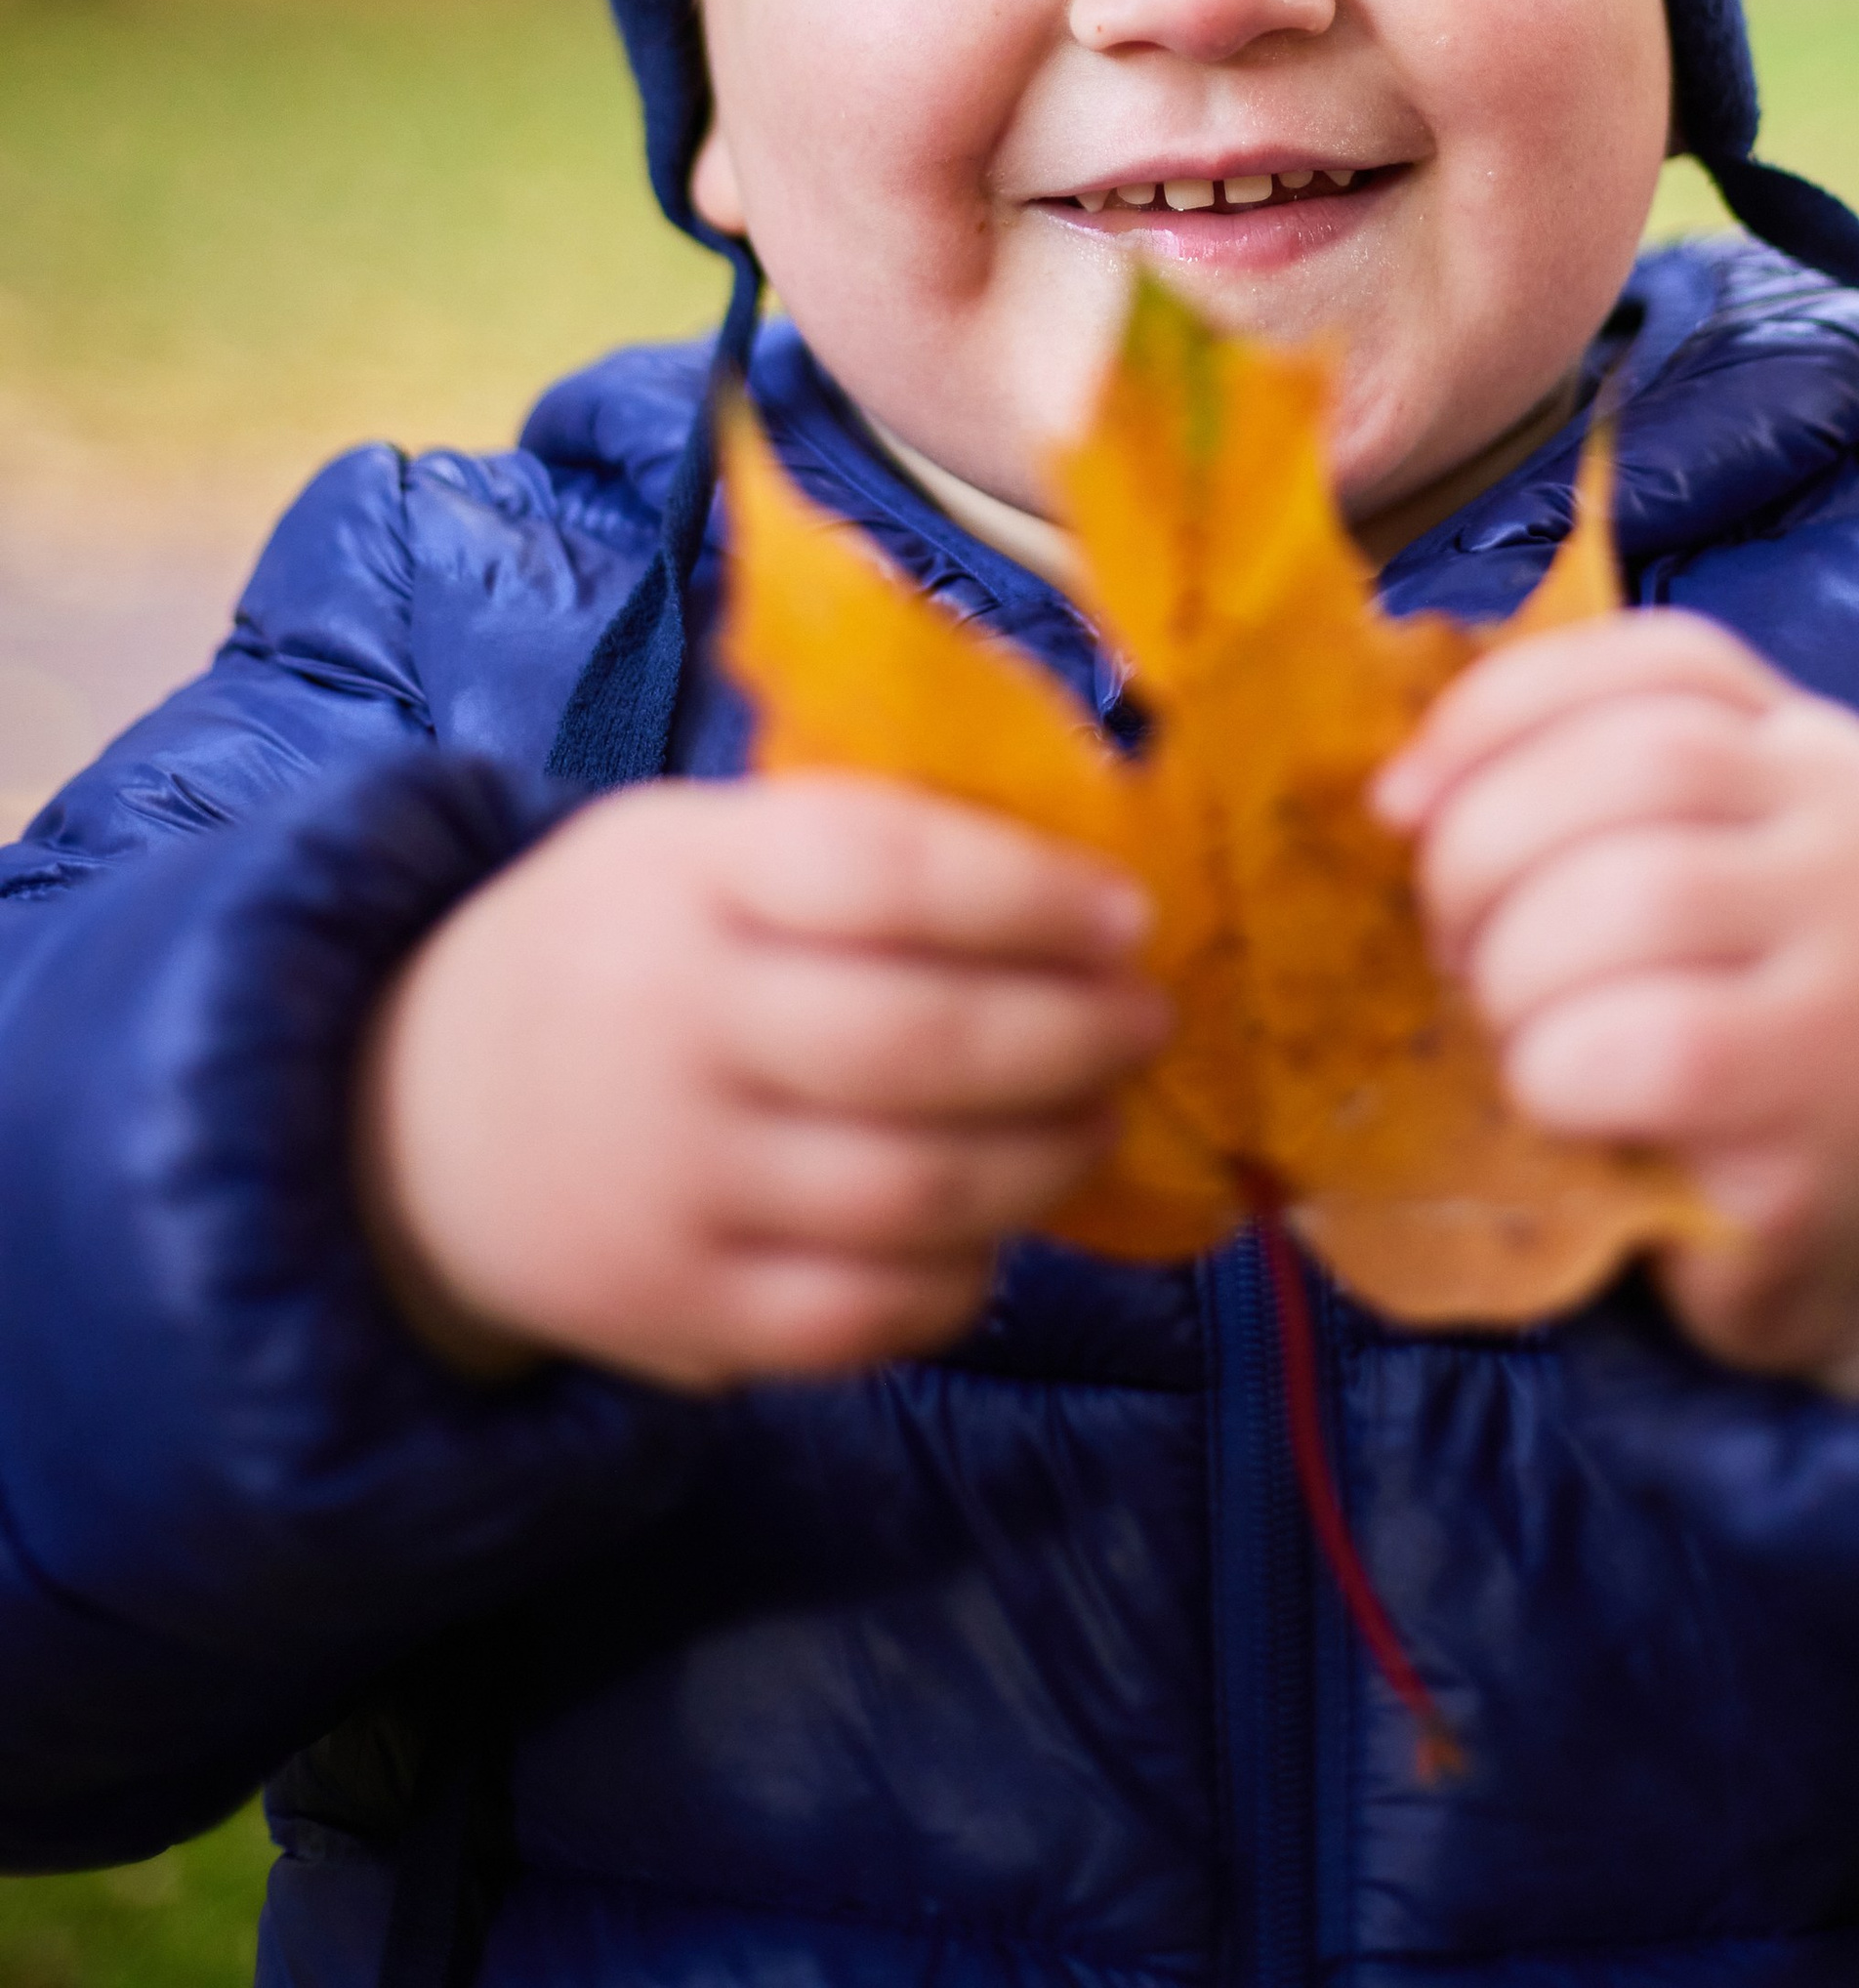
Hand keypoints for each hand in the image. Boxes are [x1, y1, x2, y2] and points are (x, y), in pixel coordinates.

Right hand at [354, 774, 1167, 1389]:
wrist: (414, 1116)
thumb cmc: (619, 948)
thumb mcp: (692, 844)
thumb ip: (849, 843)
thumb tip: (1078, 859)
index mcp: (687, 876)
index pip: (885, 869)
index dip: (1029, 892)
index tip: (1128, 911)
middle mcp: (674, 1026)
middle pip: (922, 1043)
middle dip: (1076, 1035)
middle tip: (1146, 1018)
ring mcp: (672, 1182)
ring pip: (917, 1190)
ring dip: (1049, 1158)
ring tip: (1099, 1116)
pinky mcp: (675, 1310)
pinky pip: (864, 1314)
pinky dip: (961, 1278)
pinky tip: (999, 1228)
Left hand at [1376, 612, 1858, 1394]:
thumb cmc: (1756, 1018)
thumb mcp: (1705, 873)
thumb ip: (1589, 803)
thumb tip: (1404, 794)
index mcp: (1808, 758)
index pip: (1658, 663)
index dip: (1500, 708)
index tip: (1399, 800)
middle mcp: (1850, 839)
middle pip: (1634, 766)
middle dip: (1484, 849)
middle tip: (1450, 944)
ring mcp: (1856, 972)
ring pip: (1638, 899)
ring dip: (1516, 970)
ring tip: (1512, 1029)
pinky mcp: (1827, 1113)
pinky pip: (1657, 1051)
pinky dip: (1561, 1069)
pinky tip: (1565, 1102)